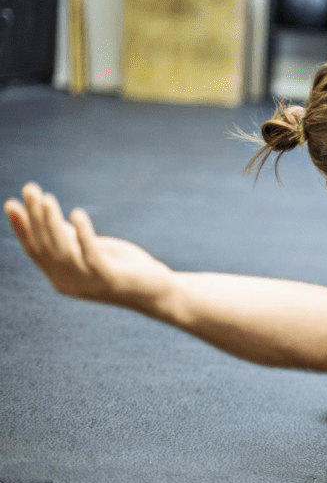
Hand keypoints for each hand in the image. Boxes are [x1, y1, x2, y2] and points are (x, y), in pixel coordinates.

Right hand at [5, 183, 174, 309]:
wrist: (157, 293)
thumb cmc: (125, 270)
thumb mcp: (93, 251)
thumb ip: (71, 240)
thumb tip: (48, 217)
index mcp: (61, 277)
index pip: (34, 250)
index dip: (22, 227)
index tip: (11, 203)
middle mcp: (69, 282)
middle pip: (46, 247)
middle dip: (35, 217)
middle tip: (30, 190)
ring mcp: (88, 283)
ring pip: (63, 251)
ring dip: (53, 223)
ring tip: (47, 199)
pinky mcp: (109, 279)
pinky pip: (91, 255)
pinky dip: (83, 233)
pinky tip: (77, 213)